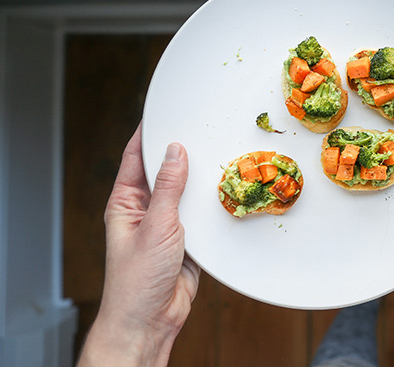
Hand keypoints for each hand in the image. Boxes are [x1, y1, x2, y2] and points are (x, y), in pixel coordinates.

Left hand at [79, 123, 199, 365]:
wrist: (151, 320)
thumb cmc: (138, 279)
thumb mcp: (155, 225)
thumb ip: (168, 188)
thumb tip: (175, 151)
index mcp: (126, 202)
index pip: (135, 157)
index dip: (149, 133)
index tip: (165, 111)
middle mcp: (146, 209)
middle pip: (165, 171)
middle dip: (183, 152)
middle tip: (205, 130)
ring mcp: (168, 224)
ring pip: (187, 192)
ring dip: (202, 179)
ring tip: (222, 155)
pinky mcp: (188, 239)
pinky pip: (202, 213)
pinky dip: (214, 203)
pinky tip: (229, 190)